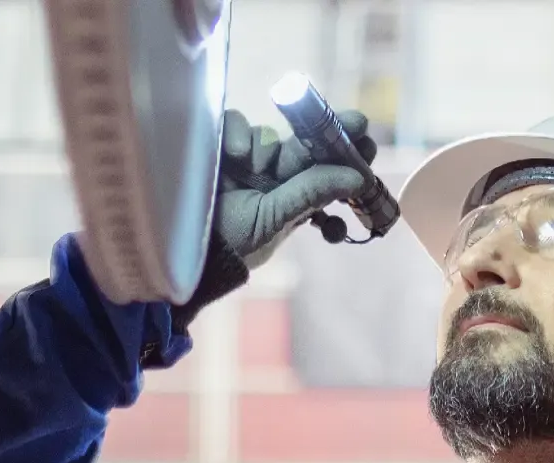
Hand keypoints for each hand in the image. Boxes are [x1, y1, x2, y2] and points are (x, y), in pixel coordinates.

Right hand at [209, 108, 376, 269]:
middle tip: (358, 122)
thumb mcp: (275, 220)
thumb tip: (358, 177)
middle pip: (305, 145)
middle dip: (330, 133)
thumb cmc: (233, 244)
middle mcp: (273, 175)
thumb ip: (311, 193)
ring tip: (248, 166)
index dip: (347, 154)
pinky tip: (233, 154)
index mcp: (293, 197)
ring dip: (264, 147)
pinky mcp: (218, 147)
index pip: (325, 168)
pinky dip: (236, 133)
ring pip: (268, 134)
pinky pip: (235, 123)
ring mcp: (246, 160)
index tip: (368, 143)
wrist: (185, 249)